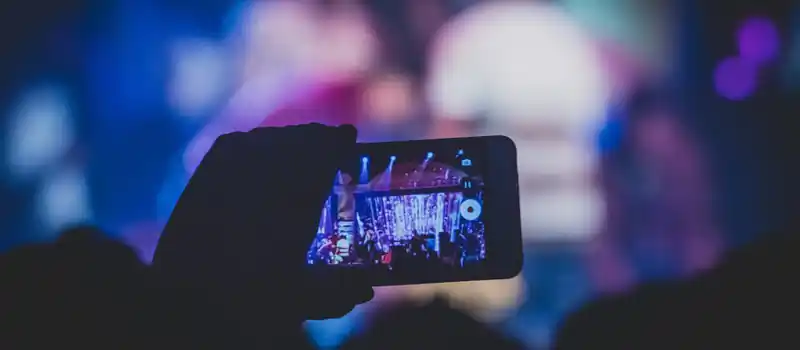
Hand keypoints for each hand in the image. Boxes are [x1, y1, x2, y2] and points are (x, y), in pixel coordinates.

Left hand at [152, 124, 372, 341]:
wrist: (187, 294)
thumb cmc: (249, 298)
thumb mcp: (302, 300)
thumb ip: (338, 292)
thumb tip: (365, 288)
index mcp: (298, 192)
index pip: (325, 146)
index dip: (339, 139)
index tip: (349, 136)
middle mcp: (267, 170)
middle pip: (298, 138)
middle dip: (316, 139)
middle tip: (328, 144)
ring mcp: (233, 166)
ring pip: (268, 138)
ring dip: (287, 141)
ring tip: (297, 149)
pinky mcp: (206, 172)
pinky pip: (237, 144)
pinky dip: (253, 144)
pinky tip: (256, 151)